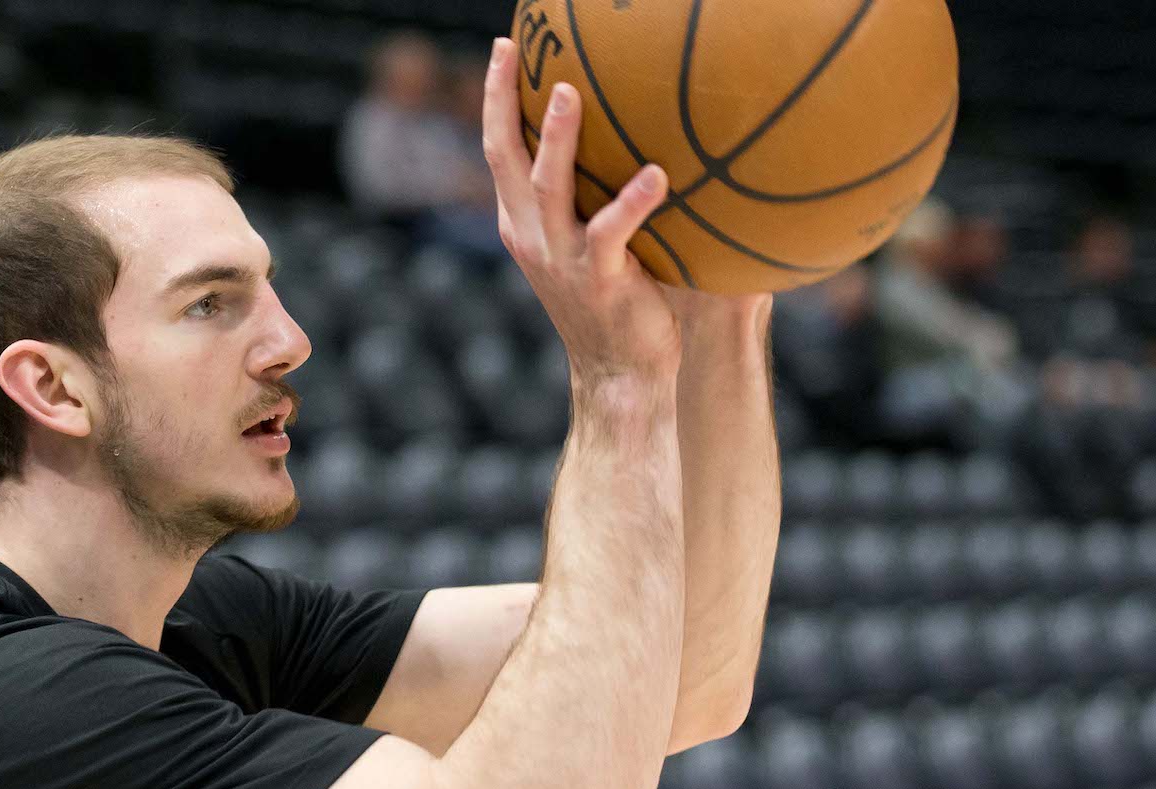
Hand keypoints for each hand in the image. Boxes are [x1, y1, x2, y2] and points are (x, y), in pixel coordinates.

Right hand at [482, 38, 771, 381]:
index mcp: (521, 226)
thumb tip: (628, 136)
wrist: (618, 372)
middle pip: (505, 158)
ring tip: (569, 91)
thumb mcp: (585, 244)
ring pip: (549, 188)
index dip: (497, 100)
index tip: (504, 49)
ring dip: (557, 139)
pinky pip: (613, 231)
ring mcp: (561, 258)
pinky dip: (634, 202)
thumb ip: (587, 198)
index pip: (498, 152)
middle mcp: (530, 237)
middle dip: (503, 101)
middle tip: (511, 51)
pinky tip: (658, 174)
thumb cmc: (613, 302)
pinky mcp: (599, 278)